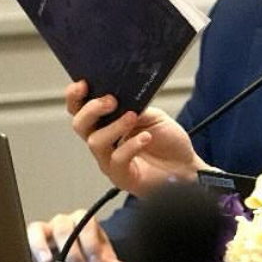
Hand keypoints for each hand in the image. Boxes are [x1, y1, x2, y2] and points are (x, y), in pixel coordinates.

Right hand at [27, 209, 126, 261]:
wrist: (75, 248)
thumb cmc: (86, 248)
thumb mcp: (99, 255)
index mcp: (85, 221)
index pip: (87, 224)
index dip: (91, 242)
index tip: (94, 261)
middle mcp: (66, 221)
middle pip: (65, 227)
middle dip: (72, 249)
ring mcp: (49, 227)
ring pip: (44, 227)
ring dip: (47, 246)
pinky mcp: (36, 235)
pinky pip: (31, 234)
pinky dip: (35, 246)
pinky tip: (41, 260)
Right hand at [66, 80, 206, 196]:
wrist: (186, 167)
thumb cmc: (168, 142)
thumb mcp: (154, 116)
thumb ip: (136, 107)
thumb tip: (122, 98)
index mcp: (106, 123)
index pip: (81, 109)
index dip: (76, 97)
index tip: (83, 84)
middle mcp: (103, 142)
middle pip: (80, 125)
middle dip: (91, 110)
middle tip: (110, 101)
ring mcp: (109, 161)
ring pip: (96, 142)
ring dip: (114, 126)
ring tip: (133, 116)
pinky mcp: (121, 177)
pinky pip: (117, 160)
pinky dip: (131, 146)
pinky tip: (145, 138)